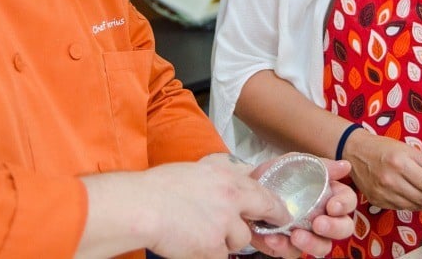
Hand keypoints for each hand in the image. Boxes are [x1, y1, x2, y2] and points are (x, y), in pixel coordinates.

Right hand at [137, 154, 291, 258]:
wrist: (141, 206)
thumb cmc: (159, 187)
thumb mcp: (196, 171)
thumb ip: (218, 178)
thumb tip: (232, 182)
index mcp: (227, 178)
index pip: (263, 192)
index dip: (275, 205)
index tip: (280, 212)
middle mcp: (231, 199)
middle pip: (261, 214)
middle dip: (263, 225)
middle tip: (265, 231)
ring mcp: (224, 225)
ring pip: (239, 241)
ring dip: (225, 241)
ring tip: (200, 233)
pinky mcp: (213, 248)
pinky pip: (220, 257)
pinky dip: (208, 255)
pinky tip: (191, 245)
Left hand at [250, 158, 356, 257]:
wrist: (248, 187)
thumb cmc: (275, 174)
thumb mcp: (295, 163)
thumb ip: (320, 166)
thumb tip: (346, 166)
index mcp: (329, 195)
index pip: (348, 201)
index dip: (344, 205)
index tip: (332, 206)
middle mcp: (324, 217)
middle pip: (343, 228)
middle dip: (334, 228)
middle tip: (318, 224)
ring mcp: (308, 234)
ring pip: (323, 247)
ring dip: (312, 243)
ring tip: (295, 235)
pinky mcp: (289, 246)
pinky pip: (293, 252)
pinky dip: (283, 247)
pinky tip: (272, 237)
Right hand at [344, 129, 421, 212]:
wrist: (354, 151)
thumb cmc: (382, 147)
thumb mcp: (407, 149)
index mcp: (400, 164)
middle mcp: (391, 180)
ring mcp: (382, 193)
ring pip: (413, 206)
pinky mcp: (376, 201)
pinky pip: (400, 208)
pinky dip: (412, 205)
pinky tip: (416, 198)